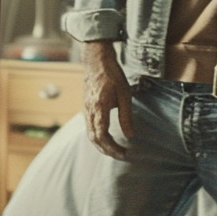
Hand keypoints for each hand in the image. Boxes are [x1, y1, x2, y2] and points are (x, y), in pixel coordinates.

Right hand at [81, 41, 133, 158]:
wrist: (96, 60)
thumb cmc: (112, 74)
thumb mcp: (125, 94)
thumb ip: (126, 116)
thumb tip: (130, 136)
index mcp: (99, 108)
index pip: (102, 136)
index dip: (112, 148)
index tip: (124, 153)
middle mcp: (89, 111)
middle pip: (94, 139)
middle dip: (107, 150)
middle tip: (121, 155)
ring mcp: (86, 109)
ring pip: (90, 134)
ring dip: (102, 145)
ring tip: (115, 150)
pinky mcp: (86, 107)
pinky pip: (89, 127)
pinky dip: (98, 137)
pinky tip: (107, 138)